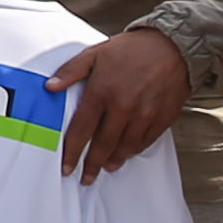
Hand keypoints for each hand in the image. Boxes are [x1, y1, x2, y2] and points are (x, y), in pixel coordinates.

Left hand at [47, 30, 188, 177]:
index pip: (81, 130)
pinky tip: (127, 153)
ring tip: (106, 167)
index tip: (66, 167)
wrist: (173, 45)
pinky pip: (145, 141)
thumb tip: (50, 86)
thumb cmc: (132, 49)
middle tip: (85, 177)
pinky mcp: (162, 118)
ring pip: (125, 147)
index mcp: (102, 92)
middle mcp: (123, 106)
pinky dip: (134, 150)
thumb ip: (71, 71)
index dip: (72, 152)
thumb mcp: (95, 54)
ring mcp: (144, 114)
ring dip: (113, 160)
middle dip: (92, 164)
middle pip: (103, 144)